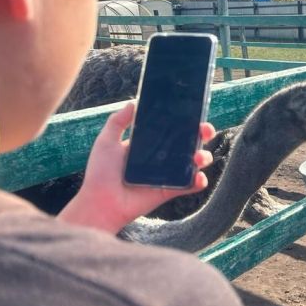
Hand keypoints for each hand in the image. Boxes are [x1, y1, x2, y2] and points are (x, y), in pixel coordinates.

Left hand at [58, 102, 214, 232]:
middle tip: (205, 130)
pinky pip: (192, 185)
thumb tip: (134, 102)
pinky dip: (200, 181)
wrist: (100, 203)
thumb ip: (118, 121)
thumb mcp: (106, 141)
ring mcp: (169, 174)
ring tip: (199, 156)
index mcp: (151, 144)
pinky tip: (199, 176)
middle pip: (190, 142)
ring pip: (195, 162)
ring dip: (204, 156)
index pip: (173, 128)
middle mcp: (163, 157)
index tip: (194, 112)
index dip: (186, 120)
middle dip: (203, 134)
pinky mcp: (171, 190)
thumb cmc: (101, 173)